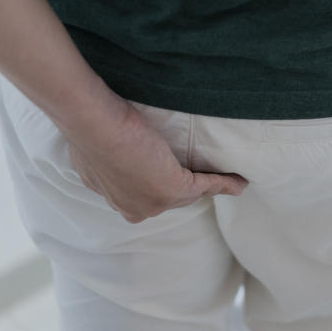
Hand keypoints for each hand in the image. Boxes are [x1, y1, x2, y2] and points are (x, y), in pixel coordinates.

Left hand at [65, 100, 248, 222]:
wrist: (96, 124)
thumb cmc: (93, 124)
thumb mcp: (102, 141)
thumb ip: (112, 151)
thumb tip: (121, 142)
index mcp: (112, 194)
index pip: (146, 194)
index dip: (163, 182)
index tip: (178, 175)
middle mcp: (130, 206)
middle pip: (169, 199)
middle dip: (189, 191)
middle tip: (209, 179)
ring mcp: (151, 202)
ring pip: (188, 194)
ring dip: (210, 187)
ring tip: (230, 182)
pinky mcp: (171, 190)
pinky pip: (204, 186)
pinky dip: (223, 183)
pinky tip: (237, 182)